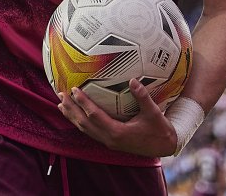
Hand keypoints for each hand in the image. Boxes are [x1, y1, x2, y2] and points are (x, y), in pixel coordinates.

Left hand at [56, 79, 177, 158]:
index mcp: (117, 133)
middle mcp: (109, 139)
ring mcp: (109, 142)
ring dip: (73, 116)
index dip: (83, 103)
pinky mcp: (111, 142)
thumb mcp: (153, 112)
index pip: (94, 116)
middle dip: (71, 109)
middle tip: (60, 95)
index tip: (74, 90)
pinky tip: (76, 115)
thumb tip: (133, 80)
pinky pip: (91, 131)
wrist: (165, 146)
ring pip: (85, 129)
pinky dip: (81, 122)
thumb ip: (142, 97)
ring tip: (61, 105)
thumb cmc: (159, 129)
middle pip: (84, 124)